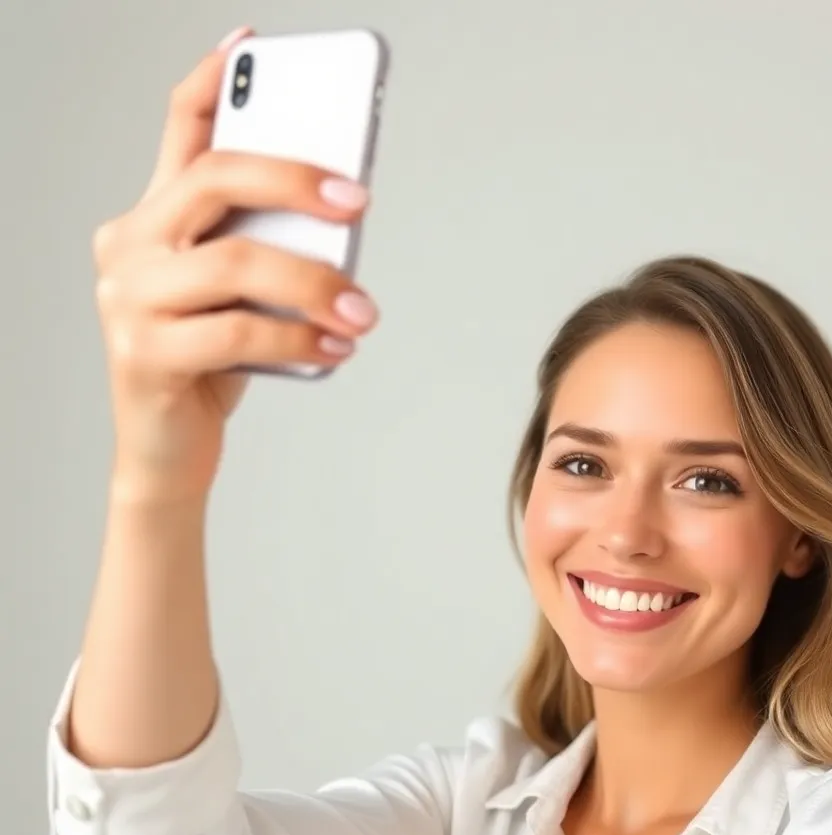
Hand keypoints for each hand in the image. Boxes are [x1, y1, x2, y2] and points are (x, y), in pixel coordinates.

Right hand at [93, 28, 377, 503]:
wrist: (168, 453)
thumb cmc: (210, 364)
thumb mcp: (240, 296)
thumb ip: (266, 250)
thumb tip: (338, 218)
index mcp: (153, 218)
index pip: (179, 130)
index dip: (214, 80)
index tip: (254, 46)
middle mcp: (129, 244)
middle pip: (215, 178)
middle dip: (295, 179)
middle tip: (358, 200)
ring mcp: (129, 299)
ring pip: (236, 263)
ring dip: (316, 283)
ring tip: (363, 311)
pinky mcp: (144, 354)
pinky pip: (240, 333)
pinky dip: (300, 339)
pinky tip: (336, 349)